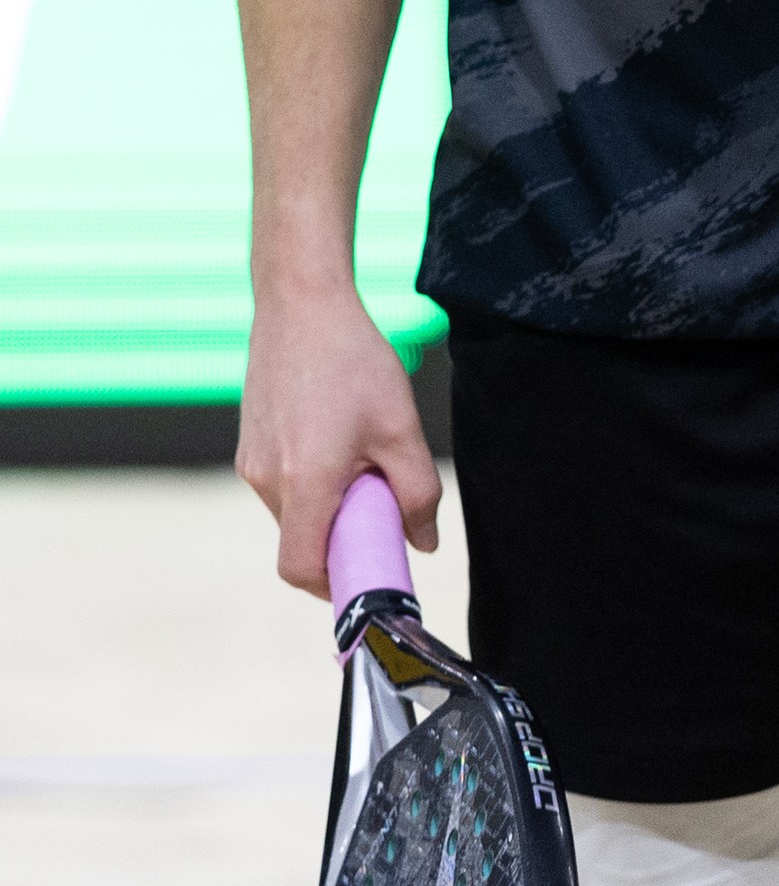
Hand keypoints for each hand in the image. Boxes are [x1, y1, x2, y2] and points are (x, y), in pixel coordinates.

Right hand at [238, 281, 441, 596]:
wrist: (302, 302)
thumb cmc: (353, 360)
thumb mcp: (400, 426)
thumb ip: (417, 493)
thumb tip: (423, 542)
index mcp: (303, 482)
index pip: (302, 569)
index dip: (335, 584)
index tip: (369, 567)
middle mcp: (266, 479)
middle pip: (301, 541)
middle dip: (342, 535)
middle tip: (378, 497)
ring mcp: (250, 461)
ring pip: (293, 512)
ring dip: (327, 503)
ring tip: (358, 451)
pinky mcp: (248, 444)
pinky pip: (282, 484)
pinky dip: (311, 480)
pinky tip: (335, 434)